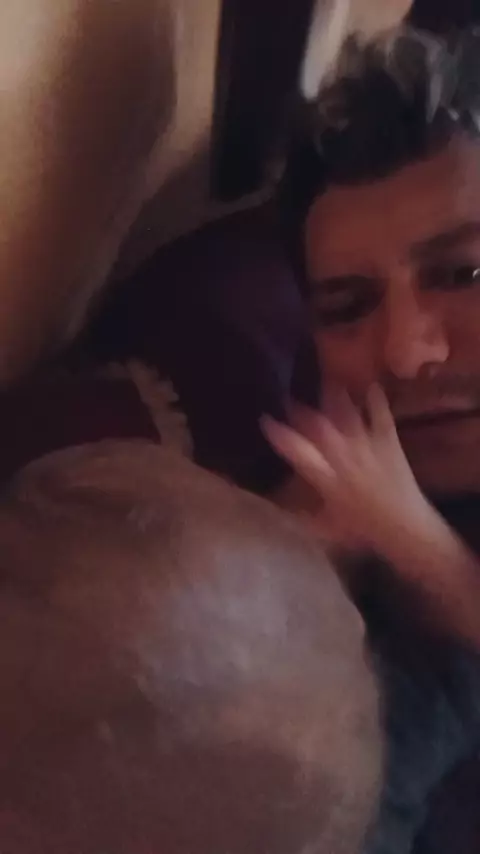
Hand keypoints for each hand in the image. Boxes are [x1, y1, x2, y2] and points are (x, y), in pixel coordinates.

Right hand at [262, 385, 427, 555]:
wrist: (406, 529)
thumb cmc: (363, 531)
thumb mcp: (325, 528)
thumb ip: (300, 516)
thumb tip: (275, 506)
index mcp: (327, 480)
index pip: (298, 452)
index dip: (279, 434)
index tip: (265, 419)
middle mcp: (345, 458)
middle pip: (320, 426)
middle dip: (302, 409)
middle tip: (289, 396)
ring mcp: (368, 447)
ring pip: (348, 415)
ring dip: (335, 397)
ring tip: (324, 380)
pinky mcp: (389, 442)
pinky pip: (381, 415)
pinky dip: (375, 400)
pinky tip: (370, 386)